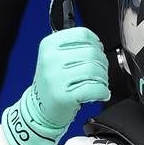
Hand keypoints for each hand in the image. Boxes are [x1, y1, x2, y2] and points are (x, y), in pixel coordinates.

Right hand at [3, 26, 109, 144]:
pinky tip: (99, 94)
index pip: (83, 34)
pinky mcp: (65, 96)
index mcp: (49, 45)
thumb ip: (73, 47)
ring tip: (99, 84)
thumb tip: (97, 45)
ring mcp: (56, 78)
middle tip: (100, 73)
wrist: (40, 110)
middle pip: (92, 52)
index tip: (98, 52)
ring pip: (94, 70)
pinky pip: (94, 88)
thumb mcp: (54, 58)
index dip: (96, 44)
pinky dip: (102, 92)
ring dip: (103, 79)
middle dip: (102, 64)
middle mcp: (51, 59)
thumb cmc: (52, 84)